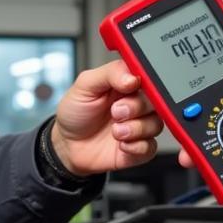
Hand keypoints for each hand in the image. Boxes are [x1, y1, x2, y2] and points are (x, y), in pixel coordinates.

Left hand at [52, 60, 162, 175]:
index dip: (144, 83)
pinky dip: (136, 147)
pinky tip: (121, 144)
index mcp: (127, 85)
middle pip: (156, 101)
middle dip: (136, 107)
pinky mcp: (138, 148)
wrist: (66, 145)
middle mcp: (136, 104)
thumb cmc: (75, 112)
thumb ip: (109, 74)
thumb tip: (133, 77)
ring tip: (115, 131)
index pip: (148, 78)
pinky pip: (150, 147)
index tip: (130, 87)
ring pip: (156, 124)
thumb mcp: (85, 85)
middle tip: (116, 112)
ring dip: (135, 128)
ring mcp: (138, 126)